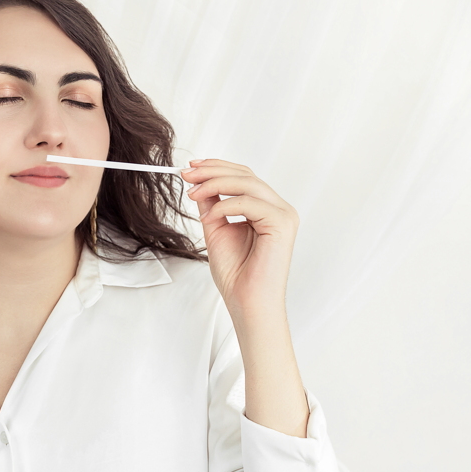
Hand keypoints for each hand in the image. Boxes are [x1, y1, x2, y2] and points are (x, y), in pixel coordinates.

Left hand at [181, 158, 298, 320]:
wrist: (247, 303)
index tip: (190, 169)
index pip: (243, 177)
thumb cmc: (236, 274)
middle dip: (212, 172)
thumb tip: (199, 183)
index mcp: (266, 209)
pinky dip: (224, 205)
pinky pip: (249, 203)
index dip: (216, 168)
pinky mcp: (282, 223)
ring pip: (248, 184)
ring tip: (192, 194)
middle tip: (187, 175)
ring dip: (215, 184)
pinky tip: (208, 217)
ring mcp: (284, 215)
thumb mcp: (216, 230)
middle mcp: (278, 208)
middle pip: (245, 175)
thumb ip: (212, 205)